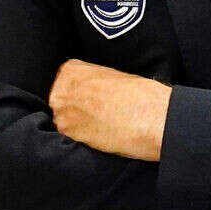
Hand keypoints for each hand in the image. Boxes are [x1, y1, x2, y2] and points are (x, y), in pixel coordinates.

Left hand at [48, 59, 171, 161]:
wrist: (151, 116)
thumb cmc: (140, 95)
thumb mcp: (112, 77)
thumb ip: (93, 84)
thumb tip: (90, 95)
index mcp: (71, 69)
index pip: (64, 84)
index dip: (78, 96)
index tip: (89, 102)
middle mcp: (61, 88)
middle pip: (60, 102)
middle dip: (75, 111)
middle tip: (95, 117)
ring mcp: (61, 112)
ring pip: (63, 121)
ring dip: (78, 127)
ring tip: (100, 128)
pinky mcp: (68, 134)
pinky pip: (69, 138)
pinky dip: (82, 140)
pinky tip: (99, 137)